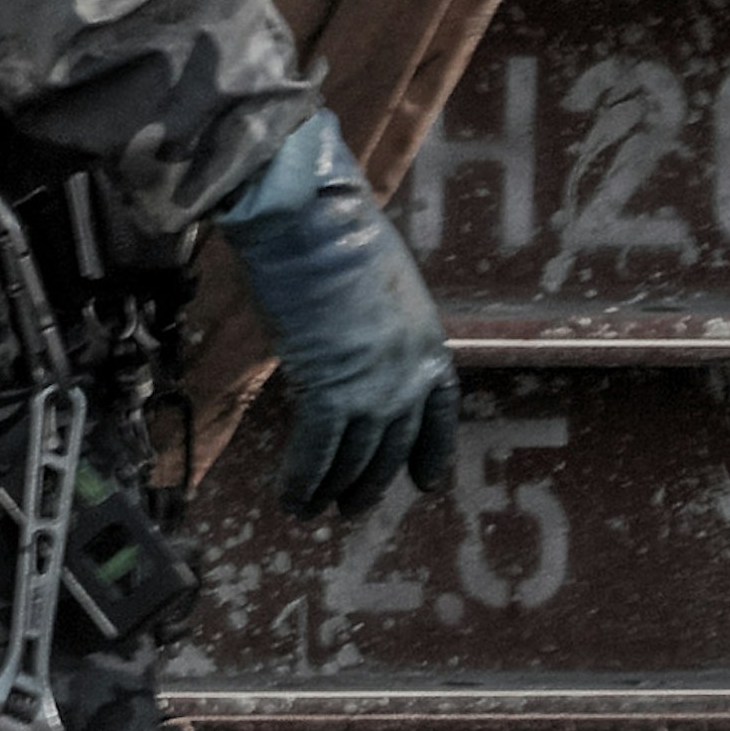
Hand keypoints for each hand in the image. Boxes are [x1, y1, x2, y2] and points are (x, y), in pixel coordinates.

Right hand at [215, 100, 459, 514]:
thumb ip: (375, 324)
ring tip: (312, 510)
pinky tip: (290, 500)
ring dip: (333, 490)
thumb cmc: (336, 232)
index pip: (440, 412)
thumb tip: (350, 339)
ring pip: (355, 459)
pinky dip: (302, 482)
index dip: (432, 451)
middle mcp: (408, 374)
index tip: (425, 483)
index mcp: (427, 342)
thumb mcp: (378, 283)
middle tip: (353, 507)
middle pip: (393, 447)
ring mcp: (373, 388)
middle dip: (372, 482)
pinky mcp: (330, 392)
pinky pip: (316, 455)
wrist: (313, 219)